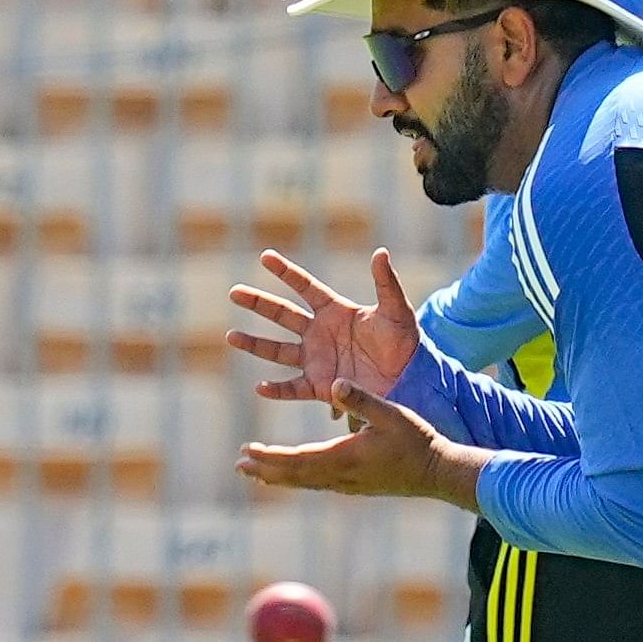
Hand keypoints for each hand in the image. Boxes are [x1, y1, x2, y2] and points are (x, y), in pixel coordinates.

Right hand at [230, 248, 420, 406]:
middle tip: (234, 292)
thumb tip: (381, 252)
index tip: (266, 256)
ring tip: (231, 336)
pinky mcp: (320, 385)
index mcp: (335, 311)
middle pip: (282, 314)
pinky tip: (260, 387)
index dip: (286, 272)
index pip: (305, 287)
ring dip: (255, 343)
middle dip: (259, 303)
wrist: (411, 378)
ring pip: (278, 350)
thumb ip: (386, 283)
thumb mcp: (396, 310)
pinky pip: (293, 388)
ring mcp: (317, 359)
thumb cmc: (405, 341)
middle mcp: (320, 333)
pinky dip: (277, 390)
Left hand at [236, 382, 484, 502]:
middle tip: (239, 464)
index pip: (296, 458)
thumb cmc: (416, 440)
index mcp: (344, 456)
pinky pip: (318, 483)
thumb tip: (332, 382)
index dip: (269, 456)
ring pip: (304, 482)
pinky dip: (299, 478)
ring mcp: (348, 484)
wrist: (438, 472)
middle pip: (293, 475)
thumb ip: (360, 398)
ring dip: (278, 476)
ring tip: (257, 472)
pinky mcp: (356, 486)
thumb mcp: (390, 412)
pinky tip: (295, 474)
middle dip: (265, 469)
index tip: (247, 451)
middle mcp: (341, 475)